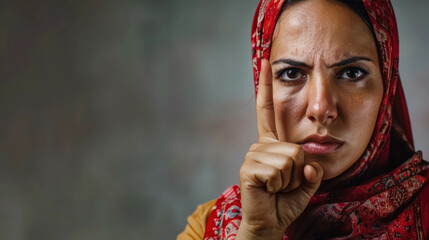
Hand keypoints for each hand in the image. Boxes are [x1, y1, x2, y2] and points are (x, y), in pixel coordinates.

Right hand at [236, 59, 323, 239]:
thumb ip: (311, 169)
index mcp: (272, 144)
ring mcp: (253, 155)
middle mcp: (260, 145)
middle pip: (296, 148)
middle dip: (299, 172)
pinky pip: (279, 170)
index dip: (266, 86)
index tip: (266, 61)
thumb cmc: (286, 201)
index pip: (268, 110)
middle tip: (285, 185)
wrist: (269, 222)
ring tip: (278, 188)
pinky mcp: (249, 168)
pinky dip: (281, 185)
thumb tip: (308, 162)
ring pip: (290, 159)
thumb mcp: (306, 181)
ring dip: (291, 180)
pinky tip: (269, 190)